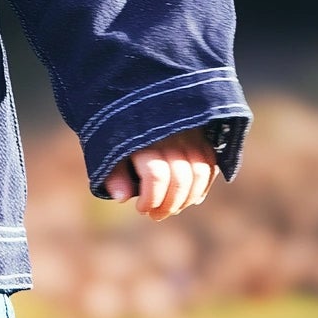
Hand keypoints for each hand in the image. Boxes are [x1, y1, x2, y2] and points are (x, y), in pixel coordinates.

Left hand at [102, 128, 216, 220]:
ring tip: (172, 209)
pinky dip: (203, 185)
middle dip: (169, 205)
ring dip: (187, 199)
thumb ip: (114, 175)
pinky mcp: (202, 135)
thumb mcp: (107, 151)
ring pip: (199, 173)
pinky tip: (191, 199)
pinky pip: (210, 164)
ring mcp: (189, 134)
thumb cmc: (119, 133)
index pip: (156, 175)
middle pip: (180, 178)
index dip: (151, 199)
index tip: (141, 209)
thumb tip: (122, 197)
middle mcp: (170, 135)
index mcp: (144, 138)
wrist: (138, 102)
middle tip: (156, 215)